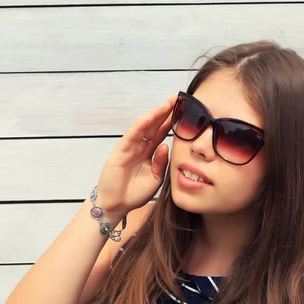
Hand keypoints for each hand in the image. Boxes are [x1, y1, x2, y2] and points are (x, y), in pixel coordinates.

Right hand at [95, 93, 177, 213]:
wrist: (118, 205)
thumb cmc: (135, 193)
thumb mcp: (155, 178)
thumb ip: (161, 163)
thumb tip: (165, 146)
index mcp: (149, 154)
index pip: (162, 134)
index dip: (172, 122)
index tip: (185, 111)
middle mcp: (140, 147)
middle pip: (155, 126)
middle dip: (166, 112)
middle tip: (179, 98)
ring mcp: (130, 147)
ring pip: (145, 127)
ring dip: (156, 114)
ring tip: (168, 103)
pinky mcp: (120, 151)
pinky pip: (133, 135)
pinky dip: (142, 125)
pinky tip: (151, 116)